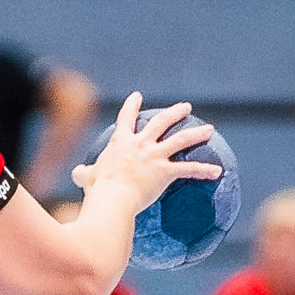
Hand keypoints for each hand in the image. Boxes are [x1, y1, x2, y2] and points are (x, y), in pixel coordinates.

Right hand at [70, 92, 218, 218]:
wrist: (111, 198)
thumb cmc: (98, 190)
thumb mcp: (86, 179)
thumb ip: (83, 174)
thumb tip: (77, 173)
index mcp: (120, 143)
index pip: (126, 118)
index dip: (132, 105)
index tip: (137, 95)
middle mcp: (140, 144)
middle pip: (161, 122)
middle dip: (175, 112)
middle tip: (186, 107)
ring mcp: (154, 156)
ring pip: (181, 140)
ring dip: (197, 133)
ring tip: (209, 129)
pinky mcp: (165, 171)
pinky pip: (189, 169)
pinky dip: (204, 170)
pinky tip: (217, 172)